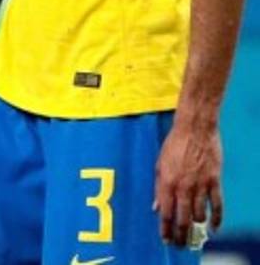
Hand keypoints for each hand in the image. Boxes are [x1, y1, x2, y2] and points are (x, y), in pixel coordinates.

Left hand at [155, 118, 222, 246]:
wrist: (194, 129)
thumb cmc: (174, 144)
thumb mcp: (159, 164)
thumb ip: (158, 187)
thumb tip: (156, 206)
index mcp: (166, 183)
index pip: (165, 213)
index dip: (165, 229)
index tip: (166, 240)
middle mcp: (183, 187)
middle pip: (182, 219)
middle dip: (180, 234)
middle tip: (180, 243)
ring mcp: (200, 185)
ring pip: (199, 215)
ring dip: (197, 228)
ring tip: (194, 235)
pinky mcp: (214, 181)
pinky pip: (217, 205)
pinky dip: (217, 219)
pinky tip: (214, 228)